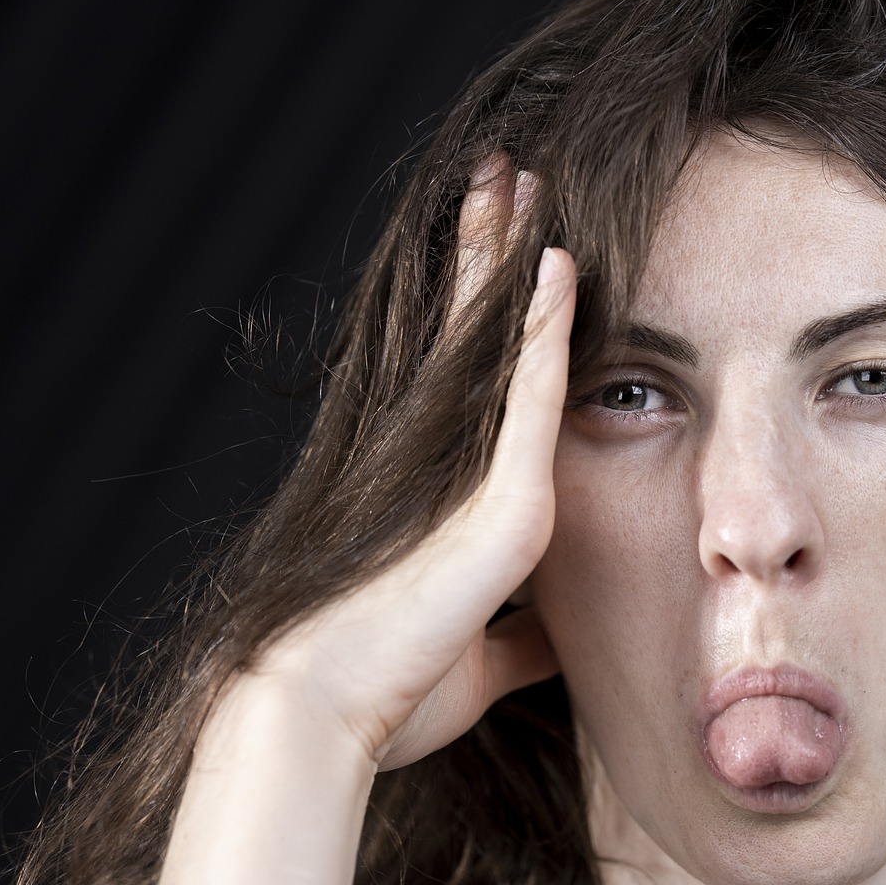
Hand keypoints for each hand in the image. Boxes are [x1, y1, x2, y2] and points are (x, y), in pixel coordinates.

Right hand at [242, 159, 572, 770]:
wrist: (327, 713)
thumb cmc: (391, 691)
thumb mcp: (480, 663)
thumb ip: (520, 639)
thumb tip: (552, 641)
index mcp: (442, 489)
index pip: (472, 375)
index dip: (488, 308)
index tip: (507, 247)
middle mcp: (444, 459)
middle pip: (470, 329)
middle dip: (485, 249)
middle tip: (503, 172)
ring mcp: (464, 470)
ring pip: (490, 335)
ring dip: (505, 251)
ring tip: (518, 171)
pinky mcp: (499, 499)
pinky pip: (530, 392)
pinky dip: (545, 328)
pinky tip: (558, 264)